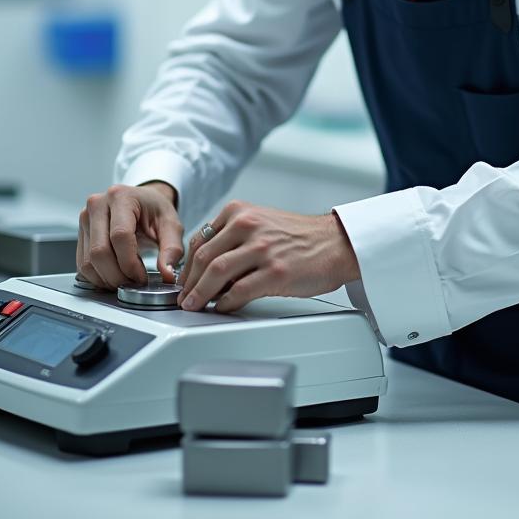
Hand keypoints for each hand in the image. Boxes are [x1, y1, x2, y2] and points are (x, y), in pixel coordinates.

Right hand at [77, 181, 183, 288]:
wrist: (142, 201)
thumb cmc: (155, 209)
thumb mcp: (171, 224)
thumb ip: (172, 248)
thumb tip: (167, 273)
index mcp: (121, 197)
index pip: (119, 236)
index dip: (130, 263)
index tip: (142, 277)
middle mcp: (97, 205)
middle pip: (100, 251)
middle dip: (118, 276)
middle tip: (134, 283)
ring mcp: (85, 219)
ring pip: (88, 261)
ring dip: (107, 279)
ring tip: (126, 280)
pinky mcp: (80, 233)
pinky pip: (82, 264)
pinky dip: (97, 277)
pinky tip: (114, 276)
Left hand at [178, 201, 360, 312]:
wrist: (336, 242)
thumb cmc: (300, 237)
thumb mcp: (261, 222)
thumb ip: (233, 236)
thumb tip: (205, 265)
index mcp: (241, 212)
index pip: (200, 240)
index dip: (186, 266)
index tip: (183, 280)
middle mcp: (249, 226)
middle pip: (203, 257)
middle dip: (188, 283)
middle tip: (184, 298)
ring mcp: (263, 249)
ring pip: (216, 273)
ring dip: (200, 294)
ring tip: (195, 305)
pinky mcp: (276, 272)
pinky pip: (239, 291)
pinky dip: (225, 302)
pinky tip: (223, 307)